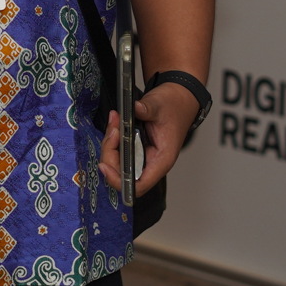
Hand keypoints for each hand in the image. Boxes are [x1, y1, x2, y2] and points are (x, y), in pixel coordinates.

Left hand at [98, 82, 199, 196]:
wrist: (180, 100)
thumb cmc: (175, 107)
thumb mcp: (161, 105)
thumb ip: (147, 108)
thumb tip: (135, 108)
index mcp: (161, 160)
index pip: (138, 185)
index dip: (119, 180)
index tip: (106, 166)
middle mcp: (151, 162)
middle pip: (122, 174)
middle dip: (110, 155)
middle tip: (112, 130)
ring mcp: (142, 156)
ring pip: (117, 163)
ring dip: (110, 144)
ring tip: (114, 121)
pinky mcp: (136, 148)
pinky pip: (119, 151)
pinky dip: (113, 139)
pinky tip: (114, 123)